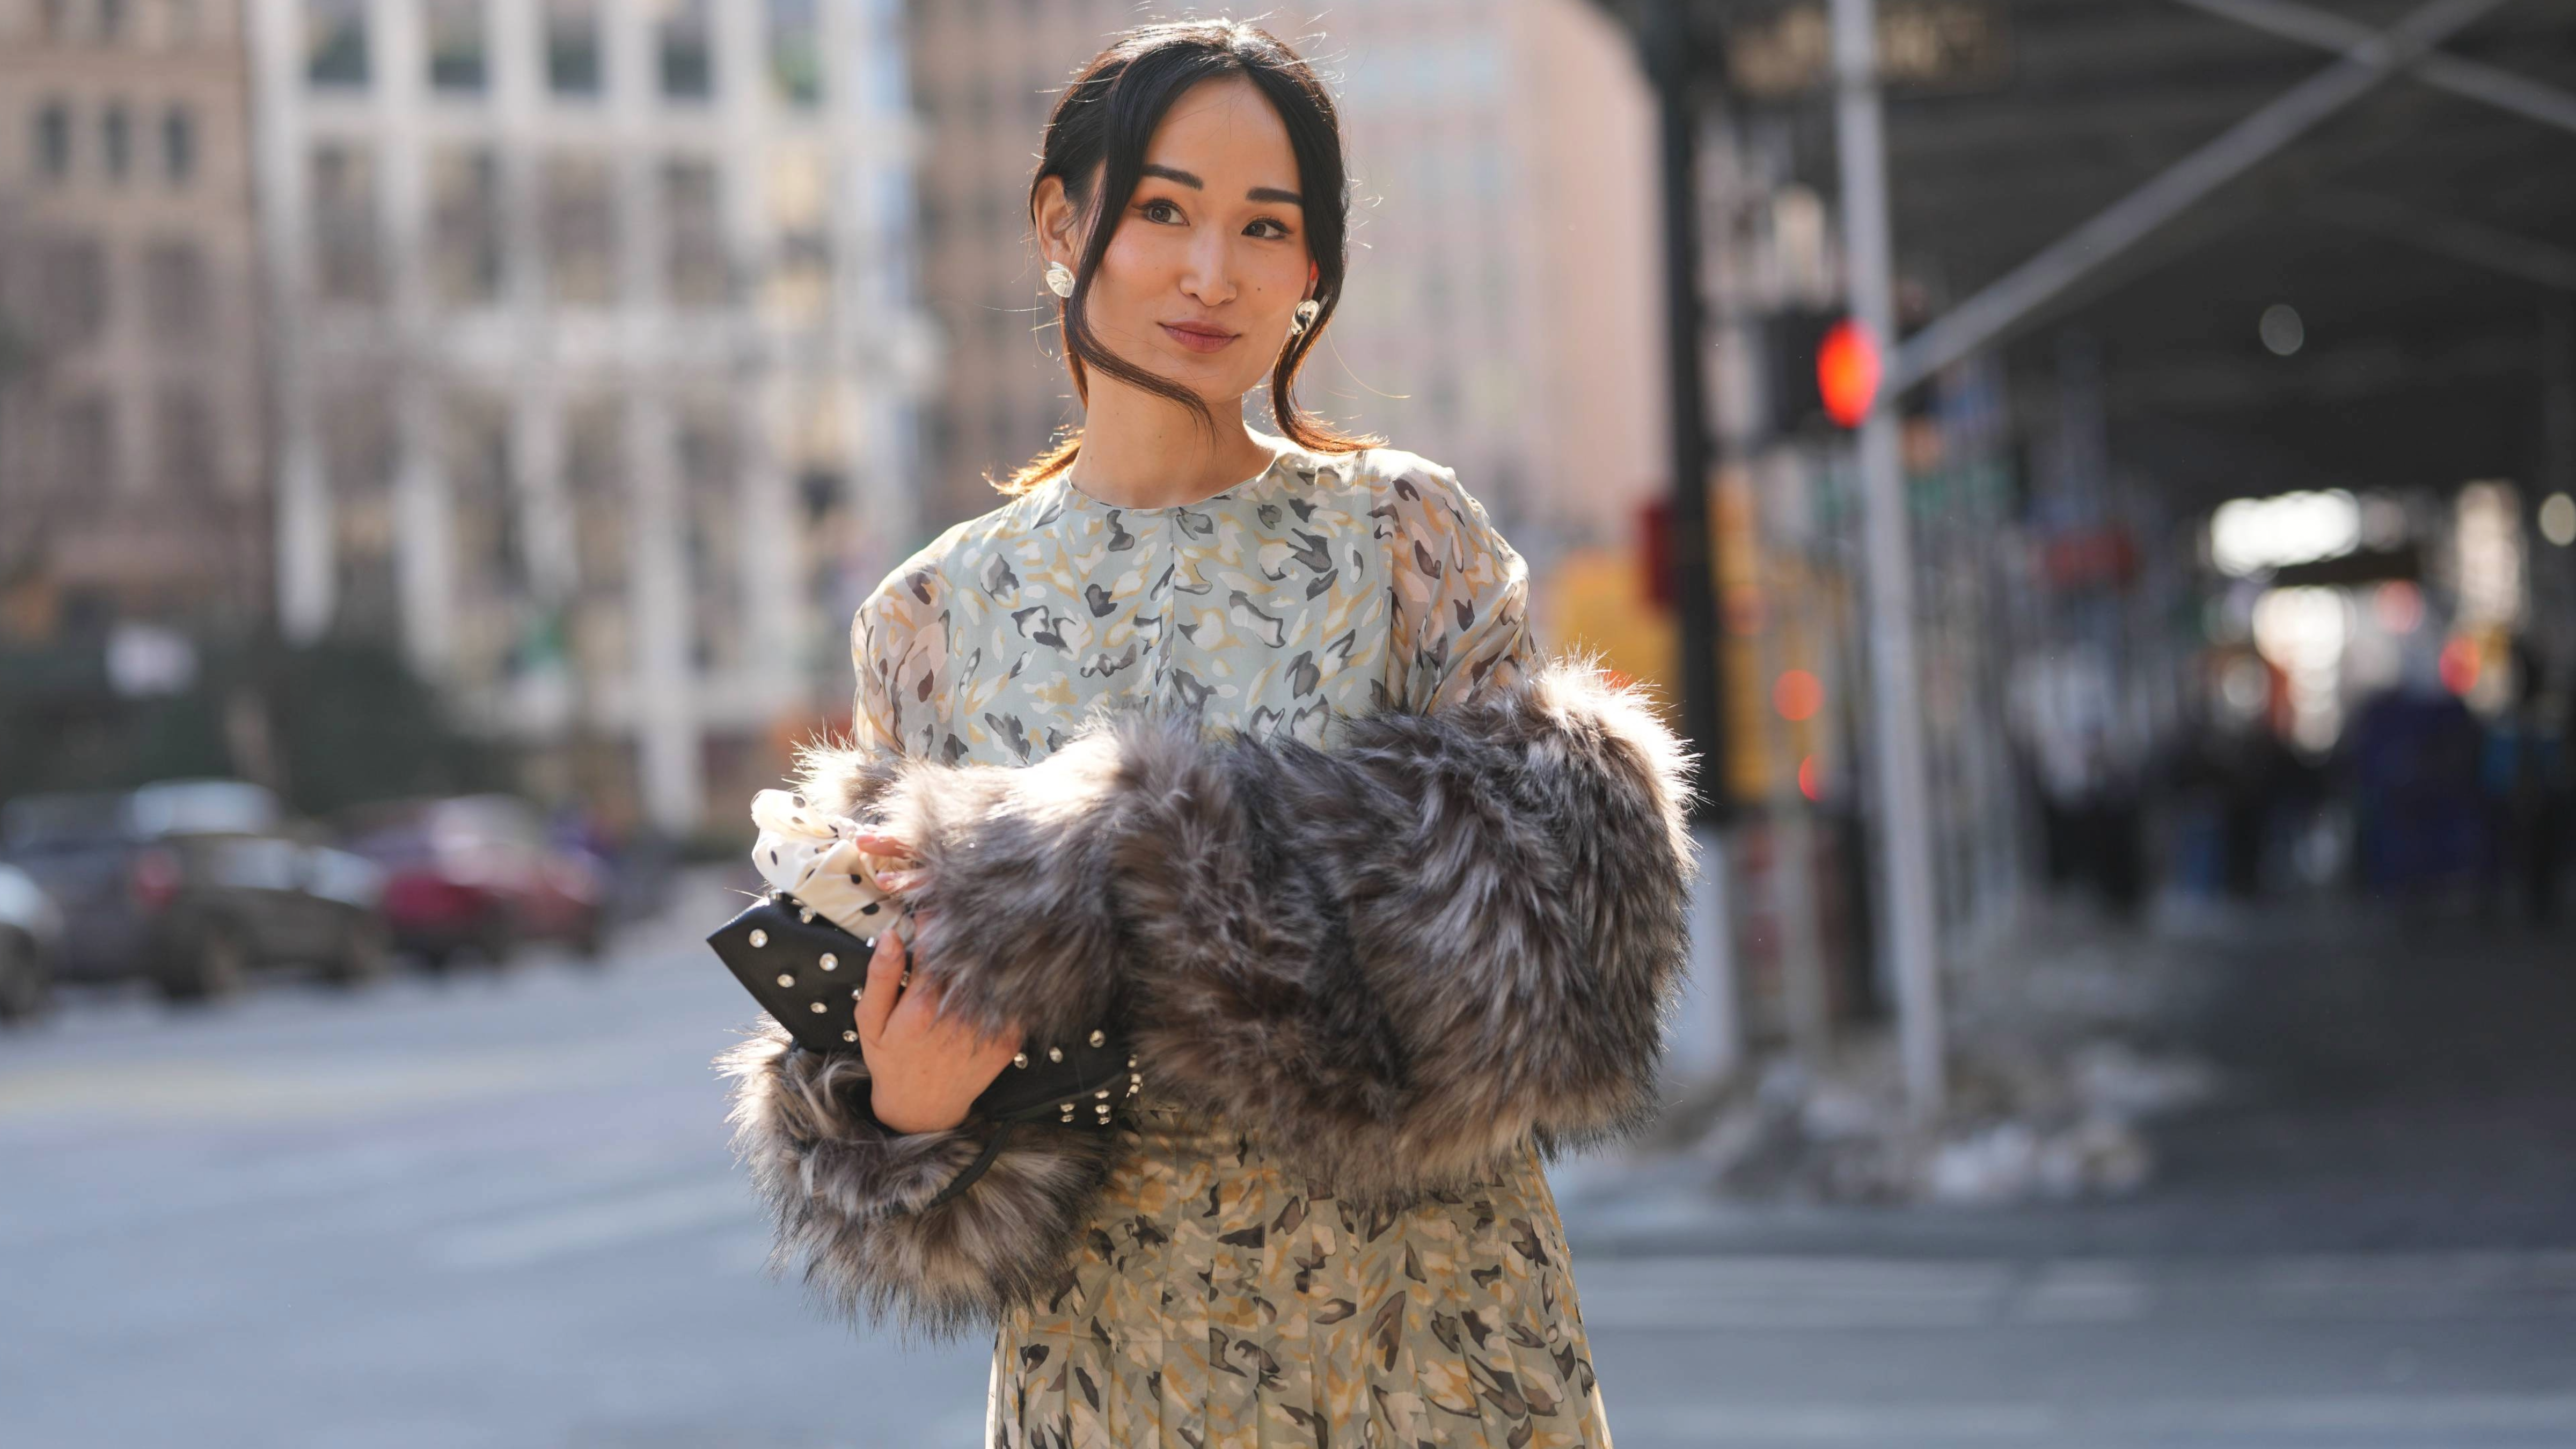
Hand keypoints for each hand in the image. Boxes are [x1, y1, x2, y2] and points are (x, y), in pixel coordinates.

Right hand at [853, 921, 1023, 1134]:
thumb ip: (881, 977)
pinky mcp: (1009, 1039)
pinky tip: (1001, 970)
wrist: (923, 1107)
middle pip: (973, 954)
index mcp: (923, 1005)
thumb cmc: (892, 1059)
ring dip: (993, 950)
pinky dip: (1011, 980)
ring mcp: (988, 1027)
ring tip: (985, 934)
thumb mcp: (871, 1021)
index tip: (933, 906)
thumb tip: (891, 936)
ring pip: (999, 972)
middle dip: (968, 928)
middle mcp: (959, 1014)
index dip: (936, 917)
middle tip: (964, 913)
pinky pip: (1016, 998)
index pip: (936, 943)